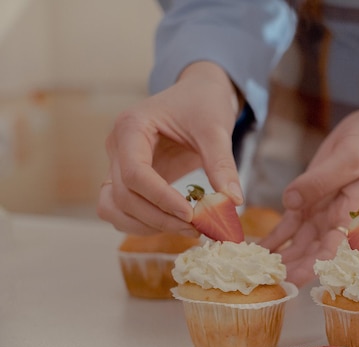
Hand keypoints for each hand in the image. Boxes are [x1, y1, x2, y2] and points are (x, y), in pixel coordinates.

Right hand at [97, 62, 243, 235]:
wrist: (198, 94)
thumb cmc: (204, 103)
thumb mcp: (216, 129)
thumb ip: (222, 164)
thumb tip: (234, 201)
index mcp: (131, 127)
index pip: (134, 173)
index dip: (160, 199)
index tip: (191, 215)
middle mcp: (116, 147)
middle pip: (123, 196)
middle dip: (159, 218)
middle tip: (197, 228)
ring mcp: (118, 165)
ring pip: (114, 209)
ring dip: (147, 226)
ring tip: (188, 229)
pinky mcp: (128, 180)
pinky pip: (123, 210)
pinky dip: (145, 223)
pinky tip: (176, 223)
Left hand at [262, 75, 358, 286]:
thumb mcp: (351, 159)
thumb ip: (320, 181)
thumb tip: (290, 202)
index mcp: (355, 216)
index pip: (334, 250)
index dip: (313, 267)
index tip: (292, 280)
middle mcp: (339, 221)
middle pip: (313, 253)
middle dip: (290, 269)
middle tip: (263, 282)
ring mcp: (323, 212)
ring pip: (298, 244)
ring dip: (278, 258)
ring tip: (252, 271)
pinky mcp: (310, 201)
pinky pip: (289, 225)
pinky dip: (274, 238)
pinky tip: (255, 250)